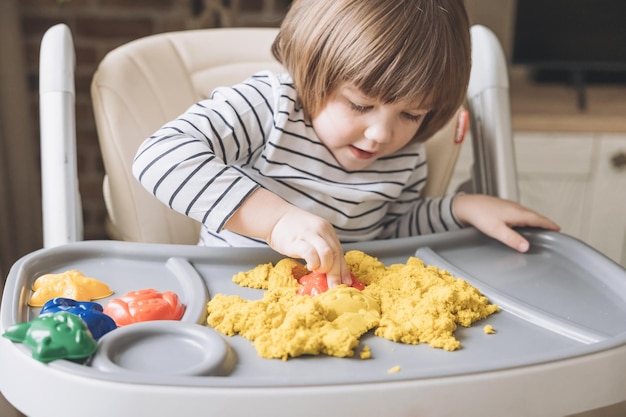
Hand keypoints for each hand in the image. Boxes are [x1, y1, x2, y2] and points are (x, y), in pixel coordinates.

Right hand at [224, 188, 350, 286]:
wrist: (275, 218)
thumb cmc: (293, 230)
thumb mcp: (313, 235)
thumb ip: (323, 248)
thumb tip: (332, 270)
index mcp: (327, 230)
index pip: (339, 251)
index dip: (343, 269)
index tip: (346, 282)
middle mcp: (322, 230)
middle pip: (335, 254)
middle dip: (337, 273)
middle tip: (335, 287)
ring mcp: (310, 234)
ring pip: (327, 254)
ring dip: (325, 268)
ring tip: (318, 271)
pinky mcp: (297, 240)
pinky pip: (311, 254)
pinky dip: (313, 263)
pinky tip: (310, 267)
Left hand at [452, 194, 559, 251]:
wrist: (466, 205)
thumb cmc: (480, 216)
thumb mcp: (497, 231)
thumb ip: (512, 239)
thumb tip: (527, 247)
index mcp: (517, 213)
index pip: (538, 219)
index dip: (549, 224)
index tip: (558, 229)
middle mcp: (515, 208)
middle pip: (534, 216)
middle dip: (544, 222)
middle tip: (552, 229)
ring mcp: (509, 206)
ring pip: (526, 213)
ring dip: (535, 219)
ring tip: (540, 226)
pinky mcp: (502, 207)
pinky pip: (518, 212)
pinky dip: (525, 218)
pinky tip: (520, 222)